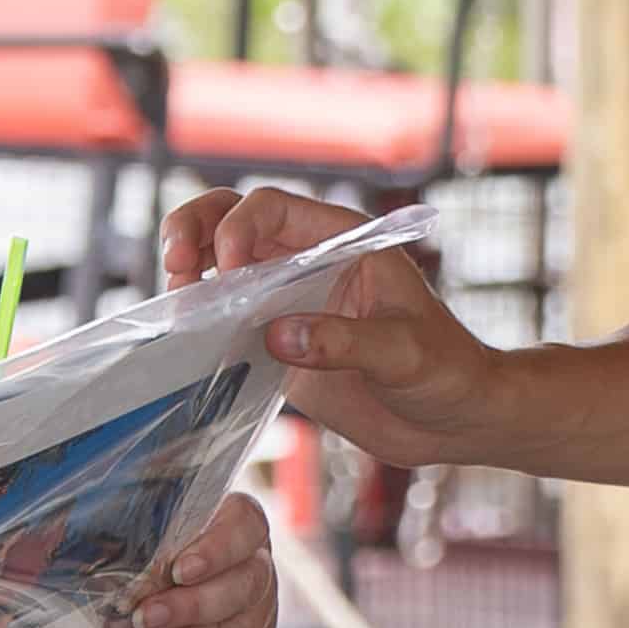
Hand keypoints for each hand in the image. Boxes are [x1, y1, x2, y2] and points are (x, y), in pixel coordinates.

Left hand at [106, 494, 278, 627]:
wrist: (145, 593)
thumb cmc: (140, 548)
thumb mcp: (126, 526)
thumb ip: (114, 526)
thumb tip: (59, 537)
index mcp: (237, 521)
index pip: (245, 525)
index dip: (218, 549)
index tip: (179, 569)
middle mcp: (257, 565)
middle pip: (243, 586)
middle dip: (189, 608)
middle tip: (141, 619)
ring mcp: (258, 613)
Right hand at [158, 187, 508, 468]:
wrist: (454, 420)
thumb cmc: (447, 371)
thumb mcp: (403, 351)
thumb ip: (343, 341)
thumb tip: (277, 335)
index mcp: (343, 242)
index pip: (274, 207)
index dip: (240, 227)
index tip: (228, 268)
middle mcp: (308, 264)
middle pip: (233, 223)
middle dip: (195, 230)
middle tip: (176, 263)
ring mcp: (288, 304)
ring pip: (221, 270)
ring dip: (189, 273)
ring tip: (174, 301)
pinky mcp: (277, 347)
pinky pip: (227, 325)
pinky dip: (200, 325)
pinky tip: (182, 339)